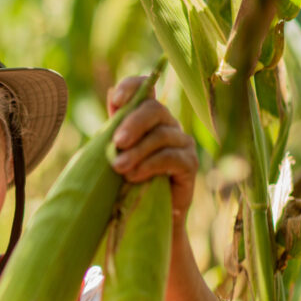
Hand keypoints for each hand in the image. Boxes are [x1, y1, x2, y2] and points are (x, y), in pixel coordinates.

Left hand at [106, 76, 197, 223]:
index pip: (145, 88)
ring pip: (161, 135)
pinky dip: (150, 165)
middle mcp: (167, 124)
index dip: (132, 87)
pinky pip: (171, 157)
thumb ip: (114, 126)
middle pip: (154, 109)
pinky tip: (134, 176)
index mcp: (147, 117)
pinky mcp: (190, 163)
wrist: (145, 213)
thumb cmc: (126, 179)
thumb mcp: (116, 152)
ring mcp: (181, 142)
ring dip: (137, 151)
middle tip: (116, 143)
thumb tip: (111, 93)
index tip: (116, 100)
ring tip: (119, 167)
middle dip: (133, 124)